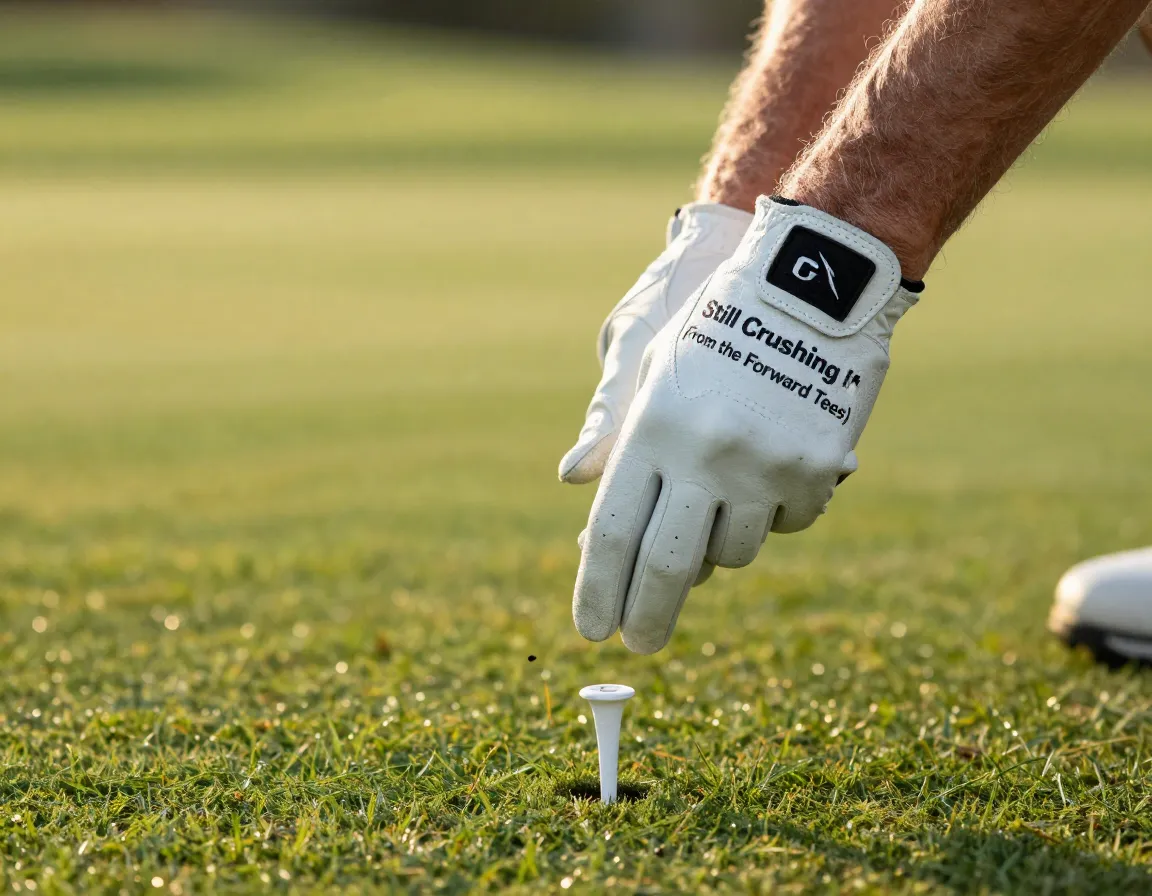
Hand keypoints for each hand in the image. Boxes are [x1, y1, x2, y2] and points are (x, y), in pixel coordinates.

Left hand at [573, 196, 922, 652]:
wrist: (812, 285)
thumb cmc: (716, 326)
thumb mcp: (653, 367)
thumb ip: (615, 434)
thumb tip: (571, 481)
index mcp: (653, 427)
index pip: (612, 530)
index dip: (599, 588)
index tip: (594, 629)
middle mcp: (704, 454)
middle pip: (665, 564)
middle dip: (647, 616)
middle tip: (638, 645)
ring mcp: (764, 465)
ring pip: (731, 553)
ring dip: (718, 542)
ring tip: (723, 491)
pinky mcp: (815, 469)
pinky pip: (785, 524)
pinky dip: (771, 512)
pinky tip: (770, 467)